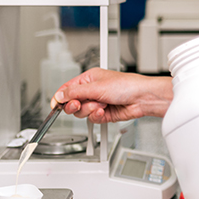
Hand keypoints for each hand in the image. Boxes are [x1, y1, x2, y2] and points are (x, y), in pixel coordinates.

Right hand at [53, 68, 172, 122]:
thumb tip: (59, 95)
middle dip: (76, 105)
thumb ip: (75, 92)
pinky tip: (104, 111)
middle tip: (79, 104)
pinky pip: (92, 119)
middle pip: (72, 103)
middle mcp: (92, 91)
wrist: (142, 98)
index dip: (61, 97)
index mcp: (89, 79)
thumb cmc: (126, 85)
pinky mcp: (104, 114)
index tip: (56, 105)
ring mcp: (98, 103)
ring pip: (82, 112)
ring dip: (90, 110)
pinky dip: (97, 116)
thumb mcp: (96, 87)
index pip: (68, 88)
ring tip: (101, 104)